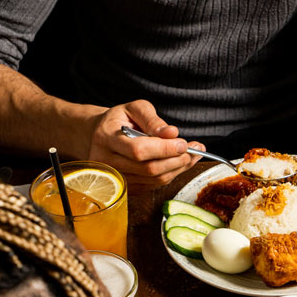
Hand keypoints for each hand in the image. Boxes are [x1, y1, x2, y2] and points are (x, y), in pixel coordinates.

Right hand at [88, 100, 204, 186]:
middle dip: (177, 160)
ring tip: (192, 155)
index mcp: (106, 138)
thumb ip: (152, 119)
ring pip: (154, 180)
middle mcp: (106, 162)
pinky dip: (172, 175)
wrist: (102, 135)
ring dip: (178, 169)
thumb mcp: (134, 109)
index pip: (139, 150)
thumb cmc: (120, 120)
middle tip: (194, 150)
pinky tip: (180, 163)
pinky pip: (154, 185)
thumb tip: (172, 132)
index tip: (184, 143)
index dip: (165, 149)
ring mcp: (114, 179)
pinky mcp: (125, 188)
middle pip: (149, 169)